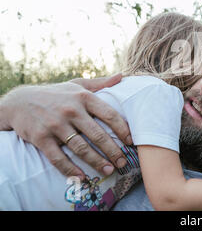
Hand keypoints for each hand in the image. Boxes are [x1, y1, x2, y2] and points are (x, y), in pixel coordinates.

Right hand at [0, 73, 131, 178]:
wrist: (19, 101)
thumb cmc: (55, 93)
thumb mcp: (77, 84)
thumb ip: (100, 83)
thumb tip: (123, 75)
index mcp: (84, 97)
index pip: (110, 115)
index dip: (123, 130)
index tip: (132, 142)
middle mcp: (71, 110)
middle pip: (98, 135)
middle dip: (113, 151)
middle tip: (123, 162)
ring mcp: (56, 124)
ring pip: (81, 148)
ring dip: (97, 162)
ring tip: (109, 170)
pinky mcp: (41, 137)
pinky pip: (58, 157)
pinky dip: (70, 169)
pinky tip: (81, 176)